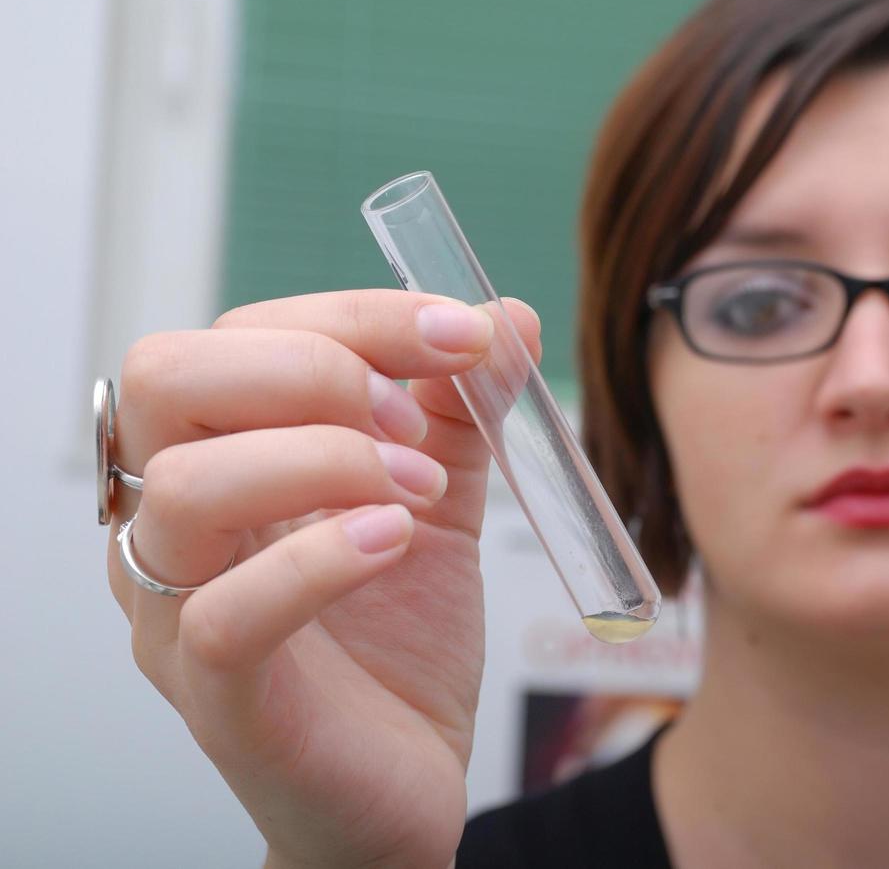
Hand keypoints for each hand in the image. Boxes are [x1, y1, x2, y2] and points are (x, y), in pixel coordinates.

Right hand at [106, 289, 541, 867]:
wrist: (406, 782)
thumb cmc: (399, 642)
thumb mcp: (435, 503)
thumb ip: (459, 411)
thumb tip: (510, 316)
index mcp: (217, 457)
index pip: (238, 334)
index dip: (356, 317)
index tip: (465, 335)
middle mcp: (172, 523)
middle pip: (169, 378)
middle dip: (314, 369)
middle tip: (413, 422)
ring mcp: (177, 612)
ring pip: (188, 487)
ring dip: (327, 461)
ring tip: (419, 496)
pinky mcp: (217, 695)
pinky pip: (228, 612)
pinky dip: (320, 559)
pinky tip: (394, 544)